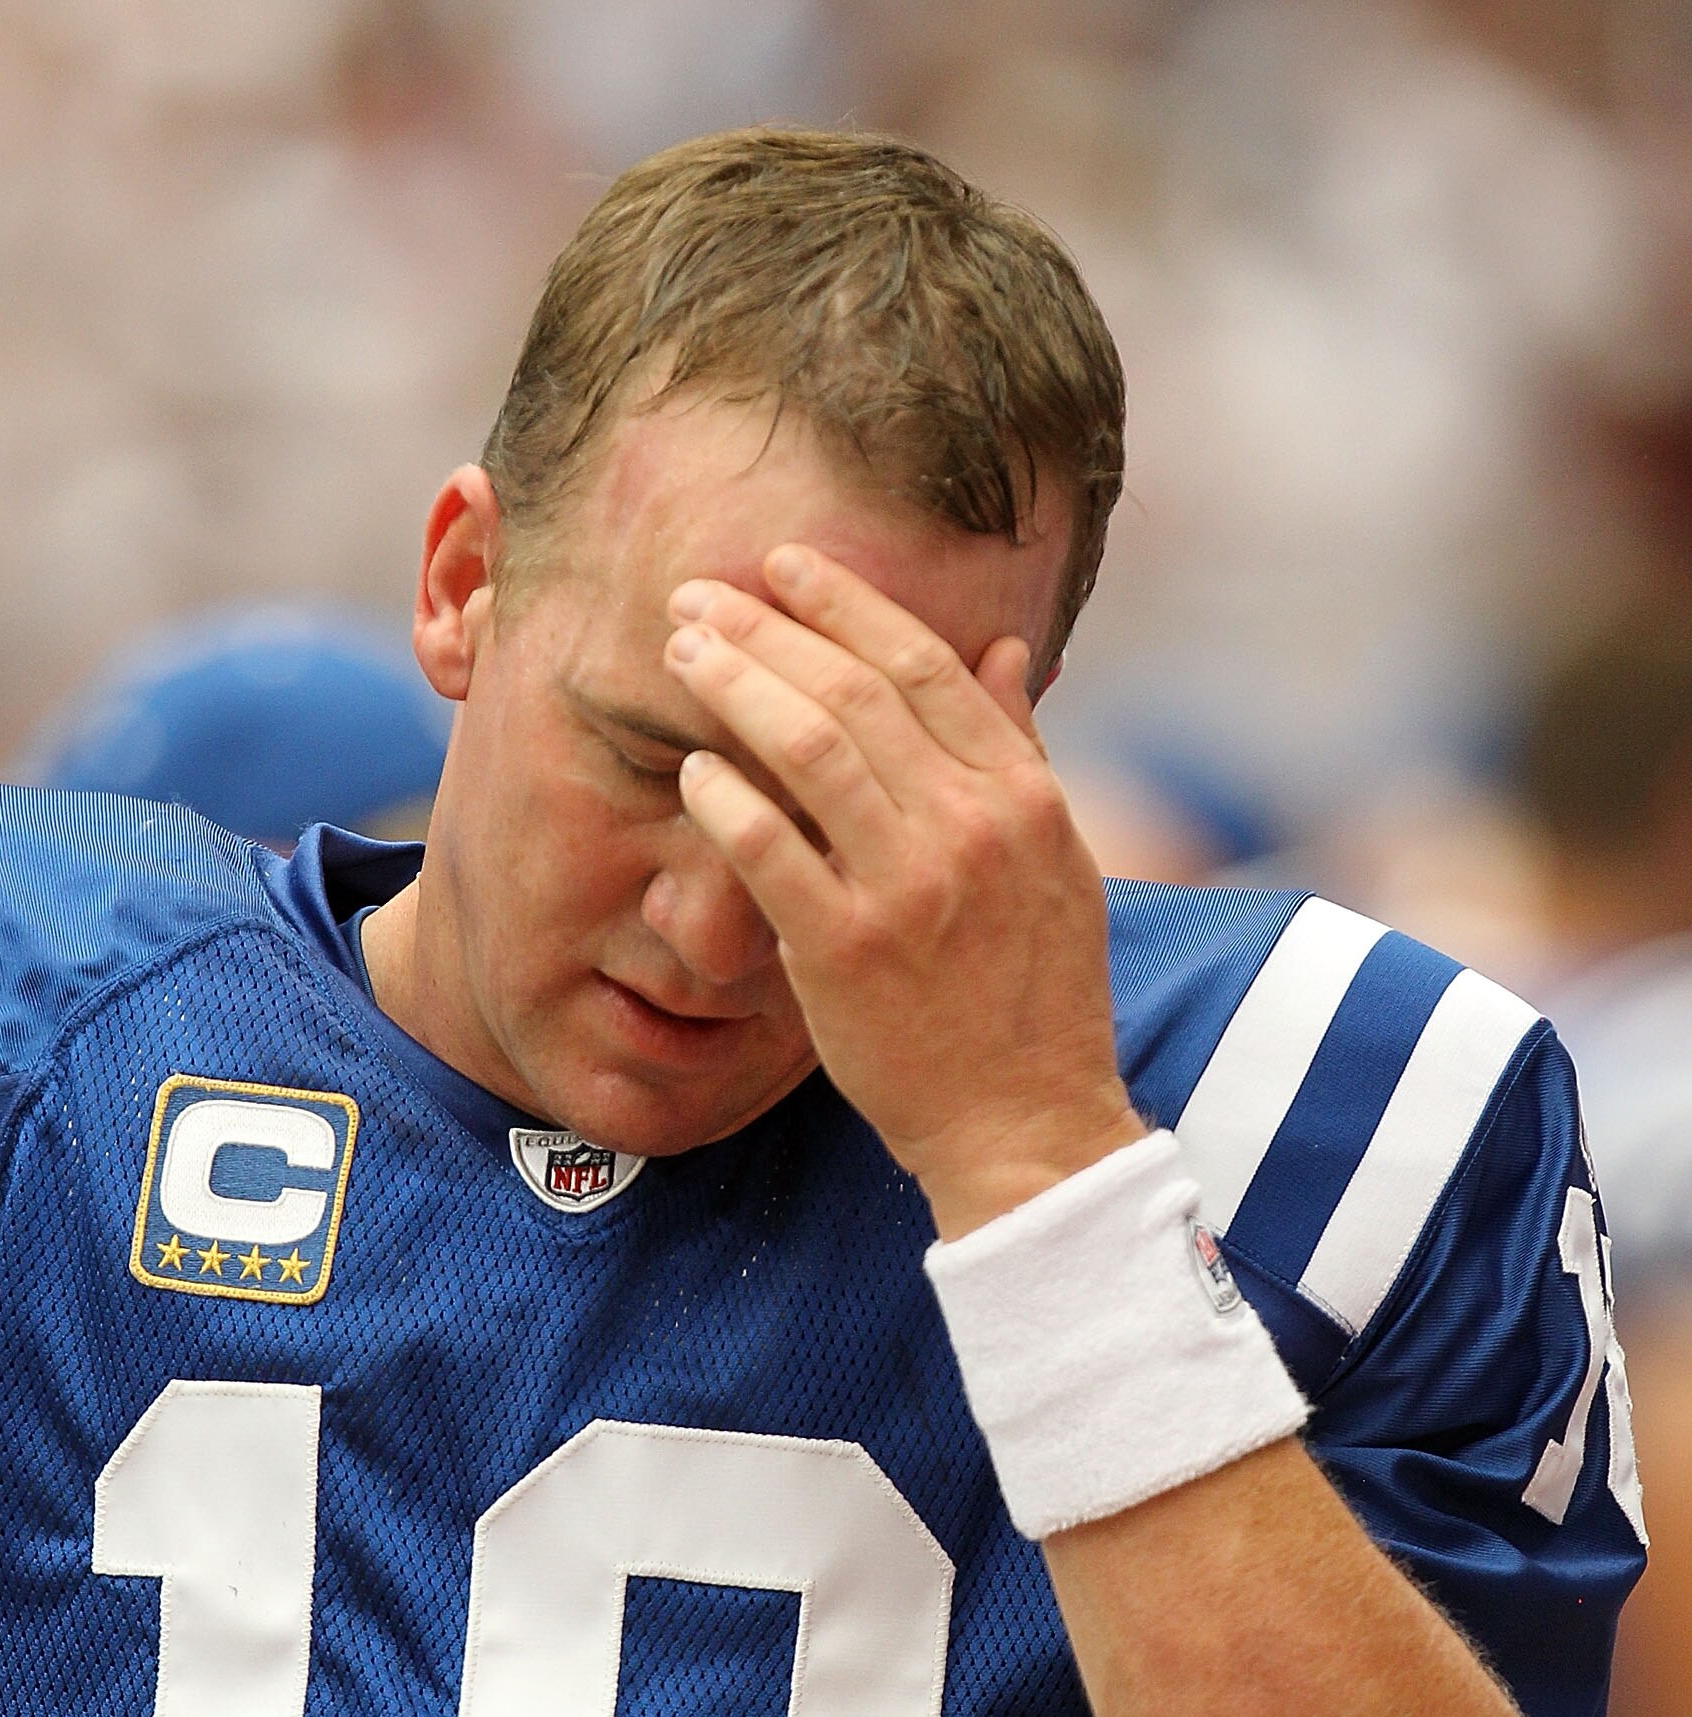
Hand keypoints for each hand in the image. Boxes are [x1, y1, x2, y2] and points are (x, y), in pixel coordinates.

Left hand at [665, 545, 1140, 1236]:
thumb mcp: (1058, 862)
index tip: (787, 568)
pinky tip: (693, 767)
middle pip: (855, 690)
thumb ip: (1019, 751)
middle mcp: (969, 827)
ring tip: (683, 652)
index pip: (927, 666)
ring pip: (809, 748)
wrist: (1025, 1123)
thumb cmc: (1036, 998)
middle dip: (767, 628)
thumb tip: (1005, 648)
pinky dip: (725, 797)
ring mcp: (906, 887)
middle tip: (698, 596)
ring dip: (736, 685)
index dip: (849, 604)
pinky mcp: (845, 950)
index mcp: (1022, 797)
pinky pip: (767, 849)